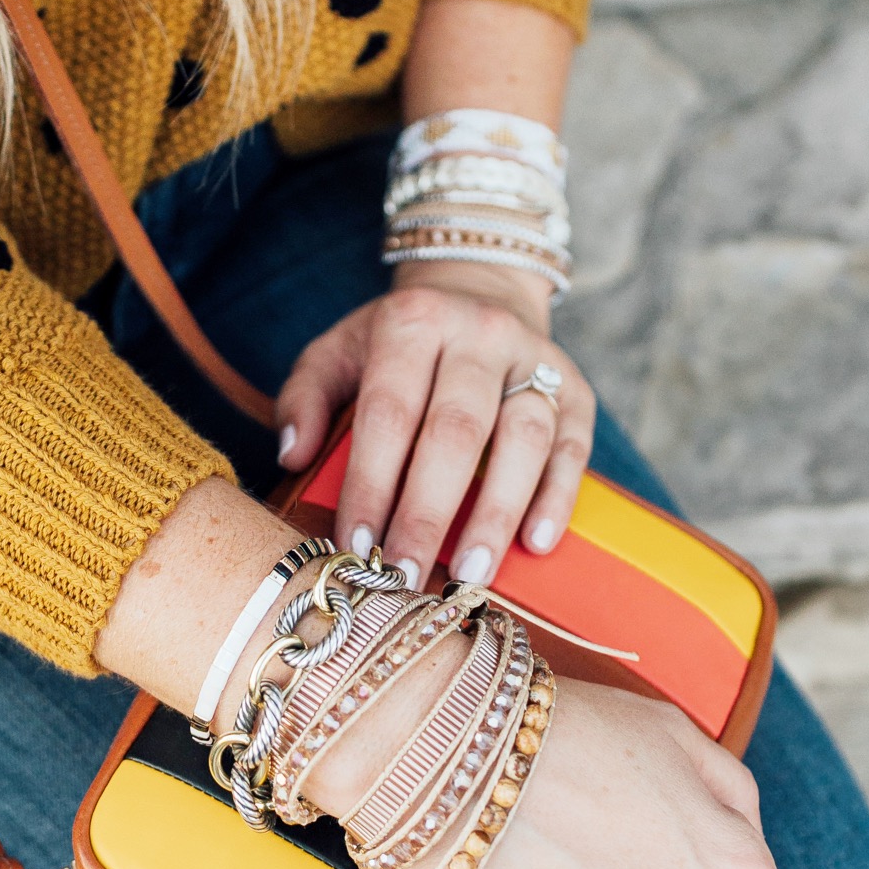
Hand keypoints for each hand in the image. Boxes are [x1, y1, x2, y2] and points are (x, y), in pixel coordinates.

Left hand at [275, 264, 595, 589]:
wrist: (479, 294)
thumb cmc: (398, 345)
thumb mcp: (338, 351)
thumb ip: (305, 398)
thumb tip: (293, 456)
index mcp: (414, 321)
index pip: (390, 412)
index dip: (372, 482)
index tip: (357, 545)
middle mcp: (480, 333)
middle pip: (457, 431)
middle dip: (429, 512)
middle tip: (408, 575)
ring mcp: (535, 359)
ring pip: (524, 439)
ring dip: (497, 512)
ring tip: (470, 573)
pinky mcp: (576, 389)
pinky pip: (572, 447)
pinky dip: (557, 497)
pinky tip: (536, 544)